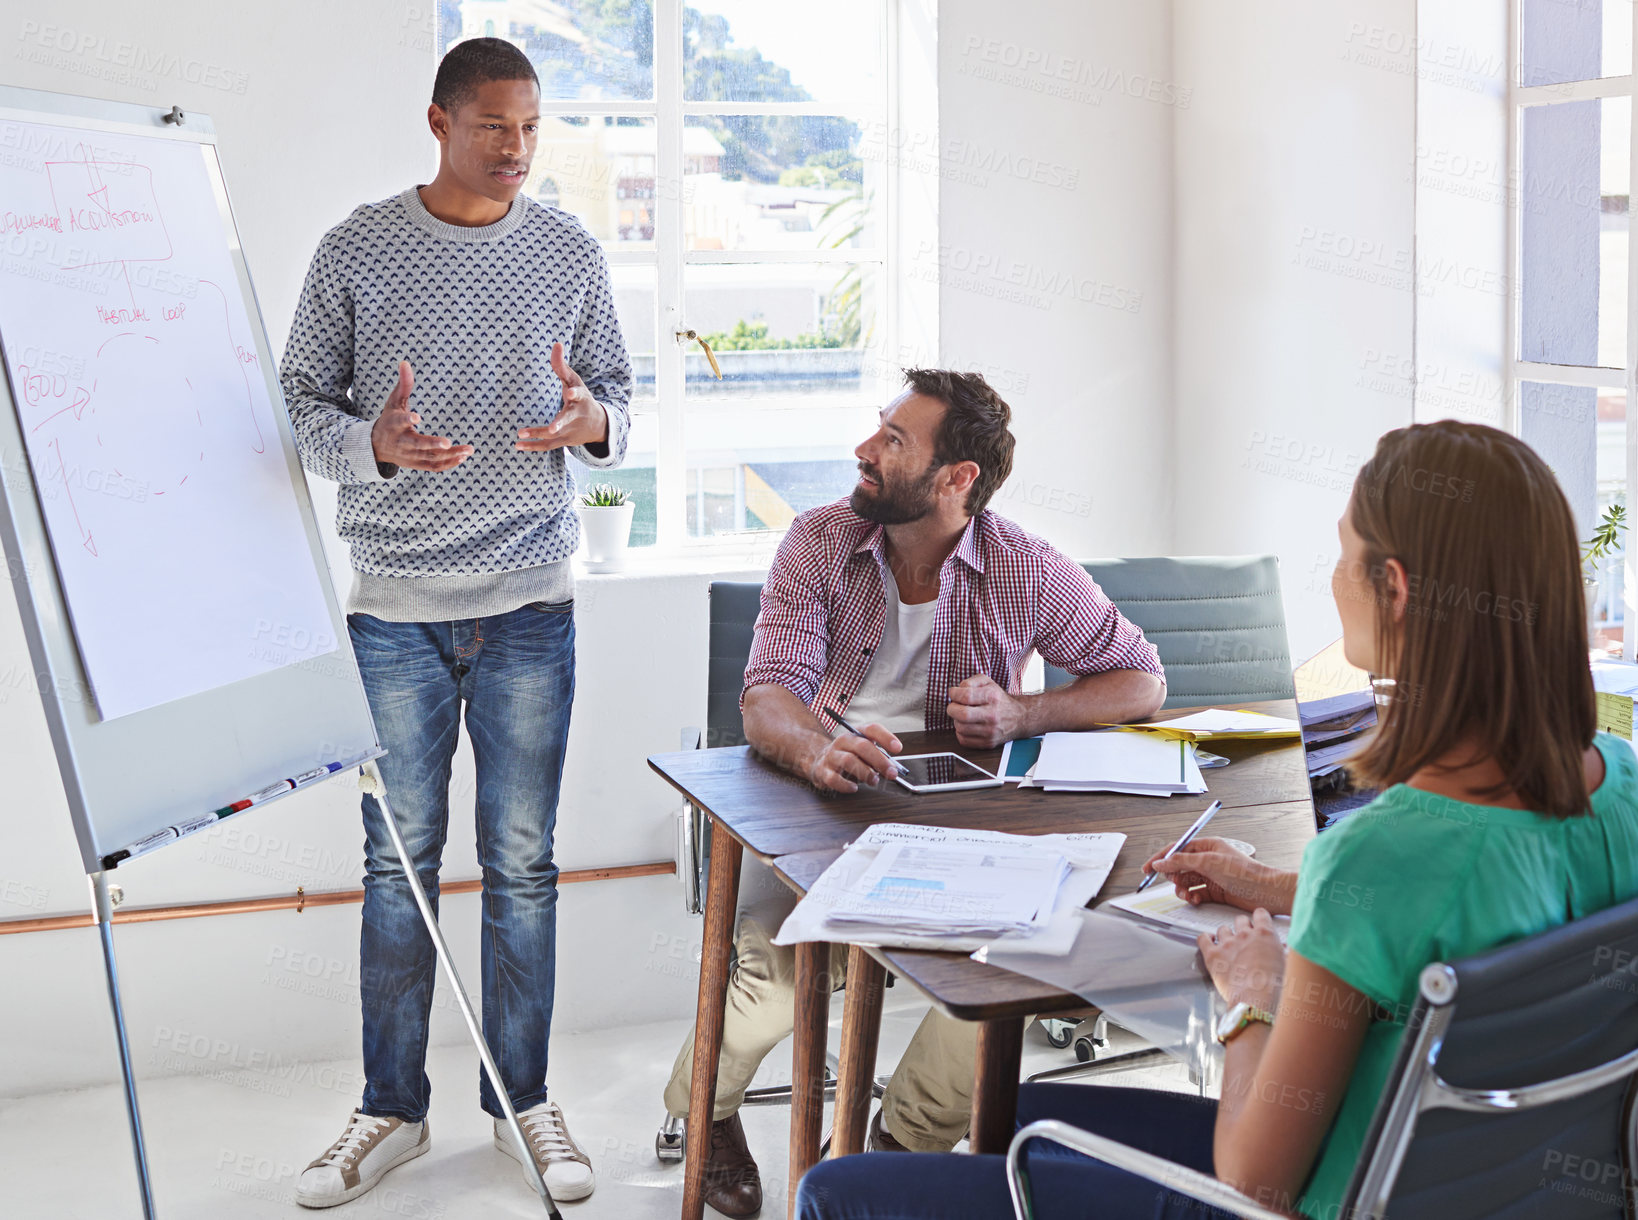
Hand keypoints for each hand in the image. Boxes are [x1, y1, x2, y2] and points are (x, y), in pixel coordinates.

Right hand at [371, 361, 473, 470]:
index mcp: (394, 425)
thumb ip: (403, 384)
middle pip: (418, 445)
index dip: (408, 420)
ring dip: (450, 456)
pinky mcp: (417, 464)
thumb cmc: (389, 419)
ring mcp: (410, 456)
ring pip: (430, 458)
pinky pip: (434, 467)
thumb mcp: (394, 401)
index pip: (400, 422)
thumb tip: (405, 362)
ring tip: (468, 450)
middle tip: (448, 443)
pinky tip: (463, 457)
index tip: (417, 417)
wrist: (376, 446)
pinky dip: (449, 464)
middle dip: (433, 444)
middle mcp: (401, 442)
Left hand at [517, 342, 608, 451]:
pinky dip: (534, 446)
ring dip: (538, 434)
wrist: (598, 425)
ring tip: (520, 434)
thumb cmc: (581, 398)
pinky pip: (548, 445)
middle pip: (568, 419)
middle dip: (559, 423)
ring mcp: (571, 430)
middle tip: (552, 428)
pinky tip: (518, 445)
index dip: (575, 392)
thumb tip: (556, 343)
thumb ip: (562, 365)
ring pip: (555, 435)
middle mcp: (576, 416)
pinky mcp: (564, 441)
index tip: (569, 391)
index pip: (579, 393)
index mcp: (581, 399)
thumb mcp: (574, 381)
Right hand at [807, 724, 902, 793]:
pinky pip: (834, 778)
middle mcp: (843, 741)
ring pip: (849, 761)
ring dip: (865, 773)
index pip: (871, 729)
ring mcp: (832, 756)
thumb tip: (892, 768)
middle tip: (891, 773)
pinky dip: (846, 785)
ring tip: (874, 781)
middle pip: (862, 746)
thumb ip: (879, 757)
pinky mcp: (823, 771)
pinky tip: (854, 788)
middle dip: (880, 761)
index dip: (886, 737)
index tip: (898, 748)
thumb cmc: (849, 756)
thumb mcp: (864, 752)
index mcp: (856, 733)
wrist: (820, 759)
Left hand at [946, 675, 1025, 747]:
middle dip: (952, 709)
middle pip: (962, 714)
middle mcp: (993, 715)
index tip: (953, 693)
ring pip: (961, 728)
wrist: (1019, 717)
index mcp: (992, 697)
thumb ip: (970, 681)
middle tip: (954, 706)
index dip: (954, 694)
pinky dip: (961, 732)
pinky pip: (964, 740)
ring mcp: (991, 731)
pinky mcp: (988, 743)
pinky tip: (967, 726)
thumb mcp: (988, 682)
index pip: (966, 696)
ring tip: (963, 716)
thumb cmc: (999, 699)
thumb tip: (956, 690)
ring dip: (956, 721)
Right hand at [1143, 837, 1296, 915]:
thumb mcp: (1208, 862)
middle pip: (1179, 867)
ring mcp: (1211, 876)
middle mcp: (1207, 860)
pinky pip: (1195, 893)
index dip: (1160, 858)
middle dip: (1174, 876)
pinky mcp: (1215, 892)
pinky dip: (1192, 897)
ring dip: (1182, 889)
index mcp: (1206, 846)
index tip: (1147, 869)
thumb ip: (1181, 861)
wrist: (1265, 892)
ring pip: (1186, 882)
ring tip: (1187, 894)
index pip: (1176, 849)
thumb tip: (1160, 862)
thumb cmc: (1244, 872)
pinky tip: (1195, 900)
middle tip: (1177, 882)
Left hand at [1199, 908, 1284, 1009]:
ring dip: (1225, 935)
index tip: (1257, 922)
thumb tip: (1284, 949)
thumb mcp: (1286, 965)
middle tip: (1244, 939)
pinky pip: (1203, 938)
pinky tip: (1209, 942)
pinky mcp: (1213, 955)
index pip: (1260, 914)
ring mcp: (1227, 944)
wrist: (1256, 998)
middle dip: (1242, 928)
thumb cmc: (1274, 986)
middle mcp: (1245, 935)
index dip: (1258, 918)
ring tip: (1228, 946)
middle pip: (1240, 920)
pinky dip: (1205, 939)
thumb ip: (1283, 952)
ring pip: (1223, 929)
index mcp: (1265, 935)